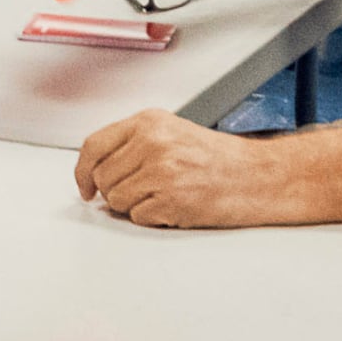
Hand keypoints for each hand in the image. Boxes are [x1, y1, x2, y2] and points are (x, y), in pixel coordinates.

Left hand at [73, 110, 304, 226]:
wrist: (259, 176)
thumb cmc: (221, 158)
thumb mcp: (173, 132)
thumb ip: (134, 144)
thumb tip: (96, 169)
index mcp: (149, 122)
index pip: (94, 145)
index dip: (82, 171)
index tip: (85, 186)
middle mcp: (152, 143)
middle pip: (102, 178)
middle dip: (116, 191)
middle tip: (144, 190)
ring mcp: (161, 172)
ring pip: (116, 200)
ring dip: (135, 205)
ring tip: (164, 195)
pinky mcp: (170, 199)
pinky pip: (138, 217)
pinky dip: (153, 218)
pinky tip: (175, 205)